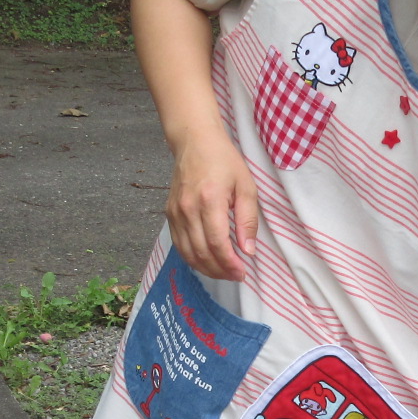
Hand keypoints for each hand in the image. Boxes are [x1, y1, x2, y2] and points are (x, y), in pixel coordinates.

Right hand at [166, 131, 258, 281]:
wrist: (195, 142)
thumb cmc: (224, 161)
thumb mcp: (246, 186)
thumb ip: (247, 220)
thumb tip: (248, 250)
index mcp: (210, 200)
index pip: (217, 243)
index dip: (229, 263)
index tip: (242, 272)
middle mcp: (188, 209)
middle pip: (202, 252)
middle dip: (220, 270)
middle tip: (235, 276)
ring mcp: (176, 212)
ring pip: (188, 253)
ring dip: (206, 269)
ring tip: (223, 273)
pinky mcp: (169, 213)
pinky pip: (179, 244)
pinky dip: (192, 258)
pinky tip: (206, 262)